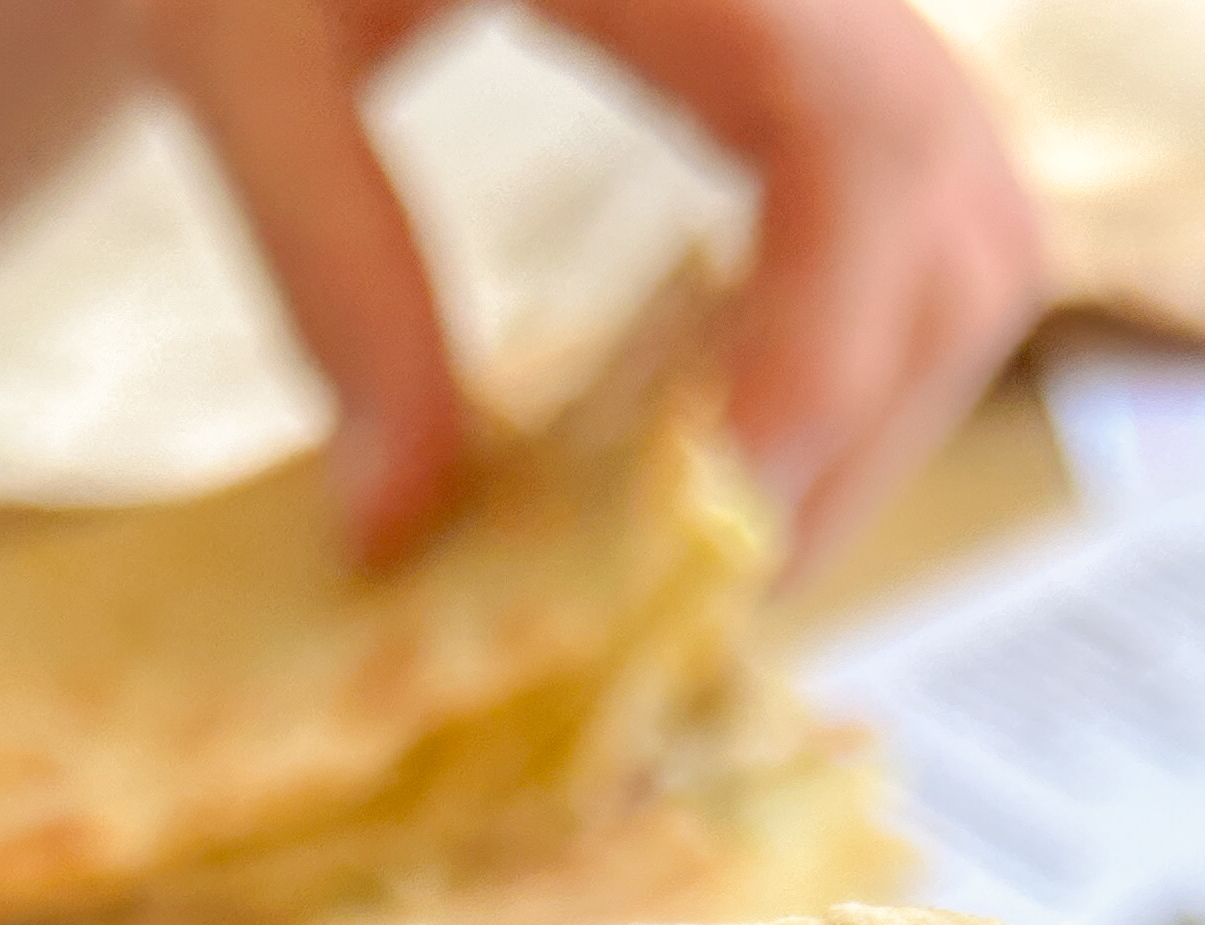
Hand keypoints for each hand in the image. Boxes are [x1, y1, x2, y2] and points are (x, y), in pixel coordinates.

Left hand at [142, 0, 1041, 567]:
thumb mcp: (230, 40)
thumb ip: (323, 262)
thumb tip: (395, 526)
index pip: (858, 137)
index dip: (822, 359)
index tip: (713, 525)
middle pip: (960, 220)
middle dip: (855, 439)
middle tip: (701, 587)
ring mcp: (840, 9)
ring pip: (974, 239)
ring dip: (870, 420)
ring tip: (708, 523)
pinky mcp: (828, 54)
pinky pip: (920, 227)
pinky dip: (849, 360)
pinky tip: (714, 430)